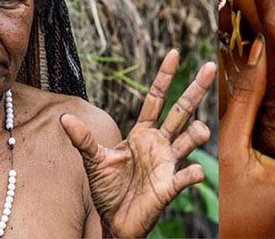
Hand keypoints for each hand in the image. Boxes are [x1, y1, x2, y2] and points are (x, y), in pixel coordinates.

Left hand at [60, 50, 214, 237]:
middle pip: (181, 110)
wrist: (115, 222)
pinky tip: (194, 173)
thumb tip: (64, 118)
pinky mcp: (170, 187)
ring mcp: (168, 163)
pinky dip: (192, 173)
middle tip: (210, 67)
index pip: (156, 98)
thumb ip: (82, 139)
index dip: (165, 76)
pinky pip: (186, 176)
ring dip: (198, 133)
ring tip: (200, 131)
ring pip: (190, 139)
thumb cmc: (107, 190)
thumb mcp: (93, 161)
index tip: (175, 52)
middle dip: (195, 89)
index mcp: (142, 133)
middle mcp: (159, 144)